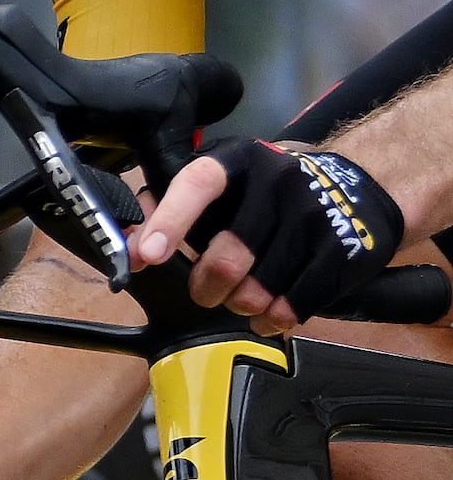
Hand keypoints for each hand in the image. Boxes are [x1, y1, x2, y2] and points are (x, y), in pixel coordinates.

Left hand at [130, 137, 407, 329]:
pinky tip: (268, 316)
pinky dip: (274, 319)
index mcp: (237, 160)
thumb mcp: (218, 188)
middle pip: (228, 257)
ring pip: (259, 289)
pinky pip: (296, 303)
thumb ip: (167, 210)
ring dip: (241, 305)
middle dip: (206, 288)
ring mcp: (315, 214)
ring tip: (241, 298)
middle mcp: (278, 181)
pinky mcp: (344, 248)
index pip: (198, 183)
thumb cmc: (261, 196)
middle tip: (206, 291)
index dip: (170, 221)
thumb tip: (128, 248)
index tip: (147, 256)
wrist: (352, 191)